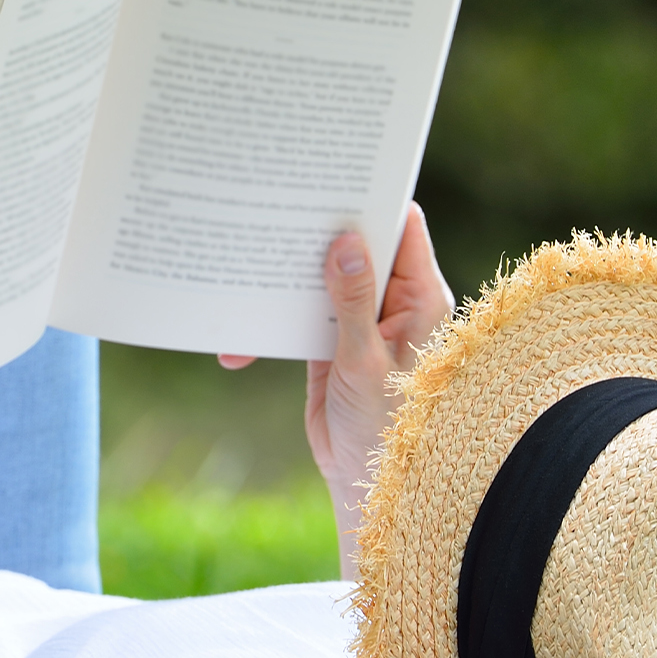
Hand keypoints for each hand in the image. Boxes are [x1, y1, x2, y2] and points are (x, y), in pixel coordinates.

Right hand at [219, 205, 451, 576]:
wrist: (368, 486)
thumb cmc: (388, 428)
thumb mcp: (366, 362)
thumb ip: (350, 302)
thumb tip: (344, 242)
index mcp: (419, 296)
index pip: (401, 226)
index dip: (372, 196)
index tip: (335, 171)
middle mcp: (392, 300)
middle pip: (355, 245)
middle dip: (317, 229)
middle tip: (277, 202)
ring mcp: (359, 319)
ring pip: (321, 276)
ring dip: (286, 274)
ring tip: (244, 252)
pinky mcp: (330, 342)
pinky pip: (298, 313)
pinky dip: (269, 319)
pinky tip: (237, 331)